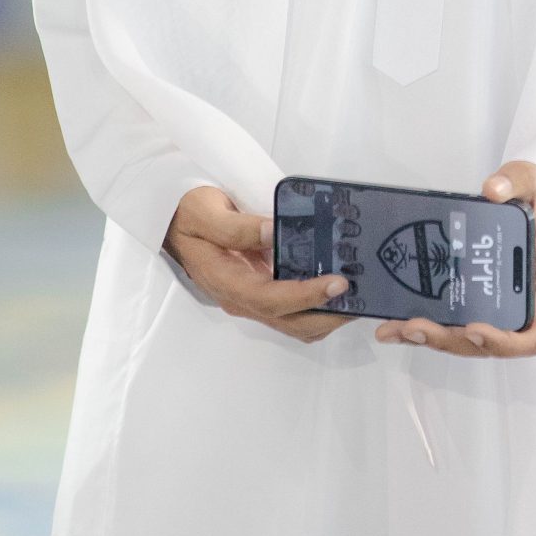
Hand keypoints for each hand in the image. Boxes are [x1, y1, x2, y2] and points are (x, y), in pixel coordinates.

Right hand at [164, 185, 352, 342]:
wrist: (173, 220)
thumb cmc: (188, 213)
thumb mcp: (206, 212)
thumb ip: (237, 226)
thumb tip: (272, 231)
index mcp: (226, 281)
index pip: (271, 300)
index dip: (306, 296)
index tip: (338, 283)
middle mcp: (240, 298)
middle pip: (289, 322)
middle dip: (327, 315)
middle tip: (362, 296)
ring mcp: (250, 298)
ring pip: (293, 322)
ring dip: (325, 314)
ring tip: (356, 294)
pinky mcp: (259, 291)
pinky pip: (291, 309)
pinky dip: (315, 304)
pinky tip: (335, 284)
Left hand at [374, 160, 535, 359]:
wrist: (530, 204)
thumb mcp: (530, 182)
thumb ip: (516, 182)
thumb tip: (493, 190)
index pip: (531, 336)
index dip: (504, 342)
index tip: (474, 328)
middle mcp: (518, 307)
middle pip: (485, 344)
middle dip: (448, 339)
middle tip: (414, 326)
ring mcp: (492, 307)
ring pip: (461, 338)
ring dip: (429, 339)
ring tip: (394, 330)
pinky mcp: (470, 301)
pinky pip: (450, 322)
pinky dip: (422, 327)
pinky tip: (394, 322)